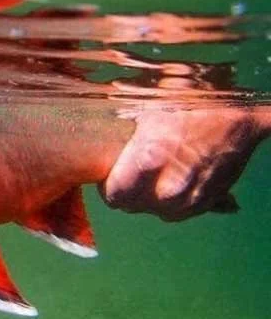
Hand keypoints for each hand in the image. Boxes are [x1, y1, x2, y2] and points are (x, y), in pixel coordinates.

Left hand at [99, 106, 268, 221]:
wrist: (235, 116)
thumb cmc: (186, 106)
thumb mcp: (143, 109)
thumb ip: (114, 129)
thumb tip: (84, 135)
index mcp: (148, 162)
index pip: (114, 197)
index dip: (108, 188)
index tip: (109, 176)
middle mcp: (169, 187)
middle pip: (133, 206)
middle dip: (128, 193)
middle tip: (130, 172)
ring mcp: (189, 198)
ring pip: (156, 212)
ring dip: (151, 199)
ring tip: (155, 174)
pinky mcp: (207, 203)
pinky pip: (179, 213)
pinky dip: (174, 201)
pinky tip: (175, 178)